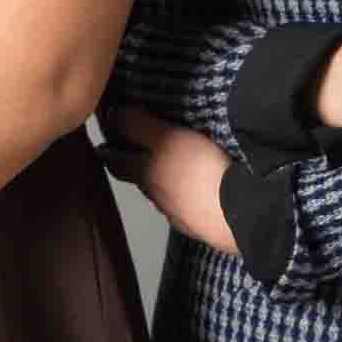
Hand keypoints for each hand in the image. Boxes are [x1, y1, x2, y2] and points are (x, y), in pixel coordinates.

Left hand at [100, 108, 236, 252]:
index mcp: (145, 174)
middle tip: (132, 157)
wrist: (240, 213)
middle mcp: (157, 197)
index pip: (117, 163)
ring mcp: (179, 215)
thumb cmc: (200, 169)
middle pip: (139, 182)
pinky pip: (188, 209)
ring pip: (164, 196)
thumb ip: (140, 126)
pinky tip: (198, 194)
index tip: (101, 149)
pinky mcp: (202, 226)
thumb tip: (113, 115)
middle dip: (134, 169)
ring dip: (163, 184)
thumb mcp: (169, 137)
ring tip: (171, 171)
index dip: (108, 154)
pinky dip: (187, 199)